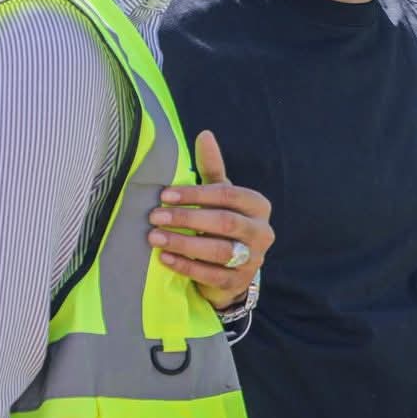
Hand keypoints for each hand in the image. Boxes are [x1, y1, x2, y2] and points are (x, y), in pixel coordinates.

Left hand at [149, 132, 274, 310]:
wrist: (232, 268)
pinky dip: (186, 266)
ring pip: (218, 251)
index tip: (165, 195)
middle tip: (154, 216)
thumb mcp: (220, 195)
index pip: (228, 196)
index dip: (196, 194)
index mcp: (258, 206)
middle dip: (187, 219)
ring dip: (183, 243)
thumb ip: (212, 168)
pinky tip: (164, 258)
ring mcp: (253, 260)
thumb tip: (204, 134)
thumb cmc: (222, 223)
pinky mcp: (238, 283)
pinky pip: (211, 275)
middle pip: (224, 223)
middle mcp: (262, 232)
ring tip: (155, 237)